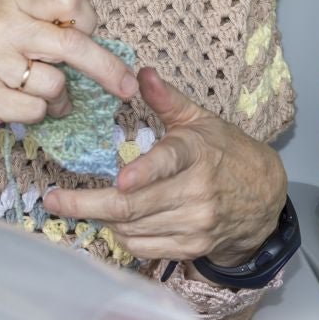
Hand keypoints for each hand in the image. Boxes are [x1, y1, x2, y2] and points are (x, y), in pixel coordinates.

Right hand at [0, 0, 136, 154]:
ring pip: (55, 84)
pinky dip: (36, 115)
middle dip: (107, 70)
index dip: (88, 21)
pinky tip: (15, 108)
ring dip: (59, 100)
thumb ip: (50, 28)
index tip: (89, 37)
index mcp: (12, 1)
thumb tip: (107, 48)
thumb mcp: (12, 30)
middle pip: (73, 45)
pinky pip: (36, 109)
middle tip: (127, 88)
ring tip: (38, 97)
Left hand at [43, 67, 286, 266]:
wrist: (263, 197)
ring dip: (102, 218)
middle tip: (54, 200)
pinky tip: (114, 221)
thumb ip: (167, 99)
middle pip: (135, 205)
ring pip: (133, 228)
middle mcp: (197, 192)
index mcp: (197, 153)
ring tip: (82, 205)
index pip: (169, 162)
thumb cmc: (227, 152)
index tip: (121, 178)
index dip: (145, 173)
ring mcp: (194, 224)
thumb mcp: (201, 120)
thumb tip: (141, 72)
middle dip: (88, 205)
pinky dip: (121, 236)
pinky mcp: (191, 247)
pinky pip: (143, 247)